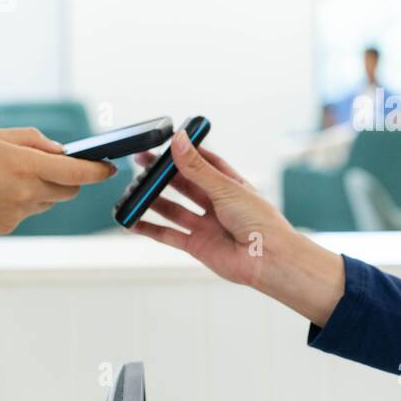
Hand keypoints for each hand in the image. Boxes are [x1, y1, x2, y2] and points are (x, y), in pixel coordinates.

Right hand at [0, 128, 116, 234]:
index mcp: (27, 166)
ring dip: (44, 190)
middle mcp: (27, 193)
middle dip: (69, 179)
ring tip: (11, 177)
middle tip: (54, 167)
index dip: (99, 171)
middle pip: (69, 191)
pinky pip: (27, 212)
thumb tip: (61, 151)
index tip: (109, 167)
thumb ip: (34, 141)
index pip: (79, 173)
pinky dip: (22, 202)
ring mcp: (19, 213)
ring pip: (48, 202)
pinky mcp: (8, 226)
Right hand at [127, 133, 344, 323]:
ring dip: (153, 200)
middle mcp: (218, 204)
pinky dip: (150, 229)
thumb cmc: (259, 222)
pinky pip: (169, 235)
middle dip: (163, 175)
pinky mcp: (198, 246)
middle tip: (141, 163)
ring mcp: (207, 225)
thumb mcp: (225, 188)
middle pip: (185, 185)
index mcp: (231, 185)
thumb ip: (198, 168)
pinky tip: (133, 221)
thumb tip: (179, 140)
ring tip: (133, 190)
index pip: (205, 162)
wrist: (267, 260)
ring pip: (174, 209)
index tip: (165, 142)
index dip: (186, 152)